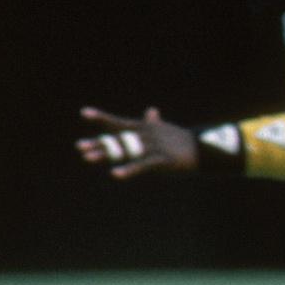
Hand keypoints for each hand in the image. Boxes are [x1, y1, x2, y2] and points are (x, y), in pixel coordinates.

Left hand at [77, 108, 200, 178]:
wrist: (205, 149)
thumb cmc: (183, 140)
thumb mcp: (166, 130)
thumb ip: (154, 122)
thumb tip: (151, 110)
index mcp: (145, 128)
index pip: (119, 123)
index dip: (102, 117)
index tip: (85, 113)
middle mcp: (146, 136)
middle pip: (118, 139)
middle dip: (99, 143)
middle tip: (80, 147)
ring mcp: (154, 147)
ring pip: (125, 151)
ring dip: (106, 155)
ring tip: (87, 158)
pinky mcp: (163, 160)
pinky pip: (142, 165)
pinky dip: (129, 169)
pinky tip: (115, 174)